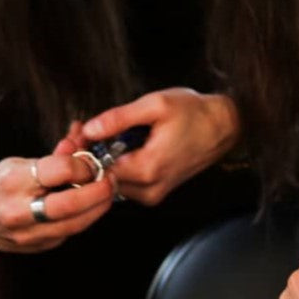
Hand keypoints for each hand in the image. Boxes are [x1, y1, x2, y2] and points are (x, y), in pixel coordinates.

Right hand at [0, 148, 114, 253]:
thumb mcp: (21, 161)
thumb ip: (55, 156)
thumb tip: (82, 142)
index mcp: (12, 181)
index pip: (58, 171)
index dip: (83, 165)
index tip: (92, 162)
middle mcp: (17, 211)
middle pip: (69, 204)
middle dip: (97, 192)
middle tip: (110, 180)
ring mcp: (25, 235)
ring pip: (74, 225)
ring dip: (97, 208)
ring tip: (106, 193)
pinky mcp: (35, 247)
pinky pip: (68, 233)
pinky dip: (84, 219)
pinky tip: (90, 207)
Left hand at [79, 89, 240, 205]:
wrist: (225, 126)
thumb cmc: (194, 113)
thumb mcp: (155, 105)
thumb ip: (119, 118)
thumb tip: (89, 129)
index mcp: (147, 169)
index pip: (97, 170)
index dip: (82, 152)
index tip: (74, 134)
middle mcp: (149, 189)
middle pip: (103, 178)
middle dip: (89, 154)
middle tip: (79, 130)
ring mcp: (153, 193)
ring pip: (113, 181)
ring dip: (102, 160)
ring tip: (96, 133)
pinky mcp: (157, 191)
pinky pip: (127, 182)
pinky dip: (117, 164)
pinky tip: (114, 144)